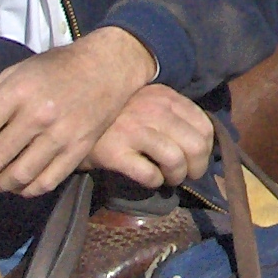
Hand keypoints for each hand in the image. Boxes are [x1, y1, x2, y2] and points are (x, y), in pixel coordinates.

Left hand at [0, 26, 156, 196]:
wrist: (107, 67)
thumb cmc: (55, 68)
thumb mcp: (15, 74)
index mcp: (17, 92)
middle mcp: (38, 116)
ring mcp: (60, 136)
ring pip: (18, 177)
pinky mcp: (78, 151)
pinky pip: (45, 183)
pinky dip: (25, 190)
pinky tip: (16, 185)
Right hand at [89, 84, 214, 189]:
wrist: (71, 118)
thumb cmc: (116, 115)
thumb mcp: (149, 103)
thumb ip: (173, 116)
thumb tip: (202, 146)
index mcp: (165, 96)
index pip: (204, 125)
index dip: (207, 149)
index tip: (196, 160)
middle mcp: (152, 110)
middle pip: (195, 145)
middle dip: (196, 167)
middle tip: (186, 175)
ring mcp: (133, 129)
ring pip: (176, 160)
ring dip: (176, 176)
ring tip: (168, 178)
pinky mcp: (115, 151)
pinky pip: (149, 174)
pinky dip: (154, 181)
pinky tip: (149, 179)